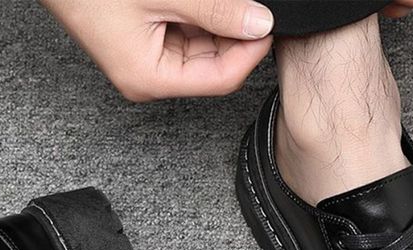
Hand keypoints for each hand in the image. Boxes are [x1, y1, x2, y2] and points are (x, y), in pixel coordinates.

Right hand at [41, 0, 273, 101]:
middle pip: (213, 64)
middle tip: (254, 5)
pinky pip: (185, 32)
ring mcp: (145, 58)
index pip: (220, 78)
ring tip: (229, 0)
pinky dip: (200, 13)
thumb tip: (258, 22)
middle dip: (236, 34)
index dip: (250, 51)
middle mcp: (148, 76)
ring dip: (219, 20)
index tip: (269, 23)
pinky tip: (203, 0)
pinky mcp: (143, 39)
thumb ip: (214, 10)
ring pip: (202, 46)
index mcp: (149, 78)